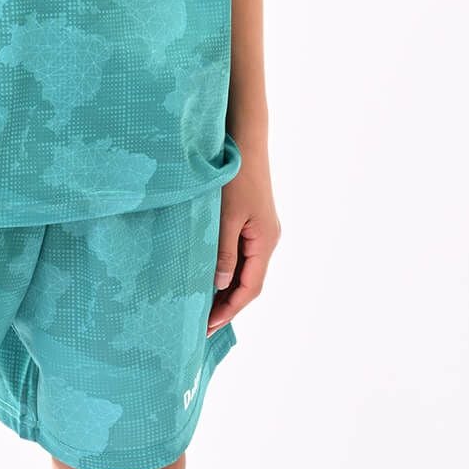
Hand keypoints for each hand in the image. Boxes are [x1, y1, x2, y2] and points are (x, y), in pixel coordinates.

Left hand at [207, 151, 280, 337]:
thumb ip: (224, 251)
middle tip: (201, 325)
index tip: (209, 326)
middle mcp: (266, 239)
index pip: (250, 288)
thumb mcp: (226, 216)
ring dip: (226, 288)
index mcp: (265, 241)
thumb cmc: (235, 177)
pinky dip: (226, 270)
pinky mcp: (251, 221)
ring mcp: (260, 230)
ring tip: (202, 307)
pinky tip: (209, 275)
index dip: (231, 309)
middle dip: (228, 304)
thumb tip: (221, 285)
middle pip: (249, 282)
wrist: (245, 142)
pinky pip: (240, 254)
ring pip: (244, 269)